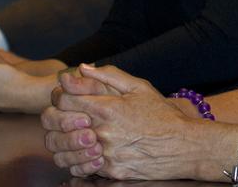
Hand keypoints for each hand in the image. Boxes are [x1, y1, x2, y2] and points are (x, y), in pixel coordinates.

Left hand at [43, 63, 190, 179]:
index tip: (66, 93)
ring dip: (63, 139)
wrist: (182, 146)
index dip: (61, 93)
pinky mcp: (108, 171)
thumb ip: (109, 75)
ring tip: (75, 133)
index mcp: (108, 108)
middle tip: (65, 113)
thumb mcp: (140, 88)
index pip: (65, 99)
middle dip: (55, 116)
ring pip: (62, 148)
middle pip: (57, 123)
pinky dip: (78, 158)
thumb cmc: (162, 115)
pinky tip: (88, 149)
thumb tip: (84, 67)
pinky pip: (79, 166)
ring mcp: (103, 154)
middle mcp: (102, 132)